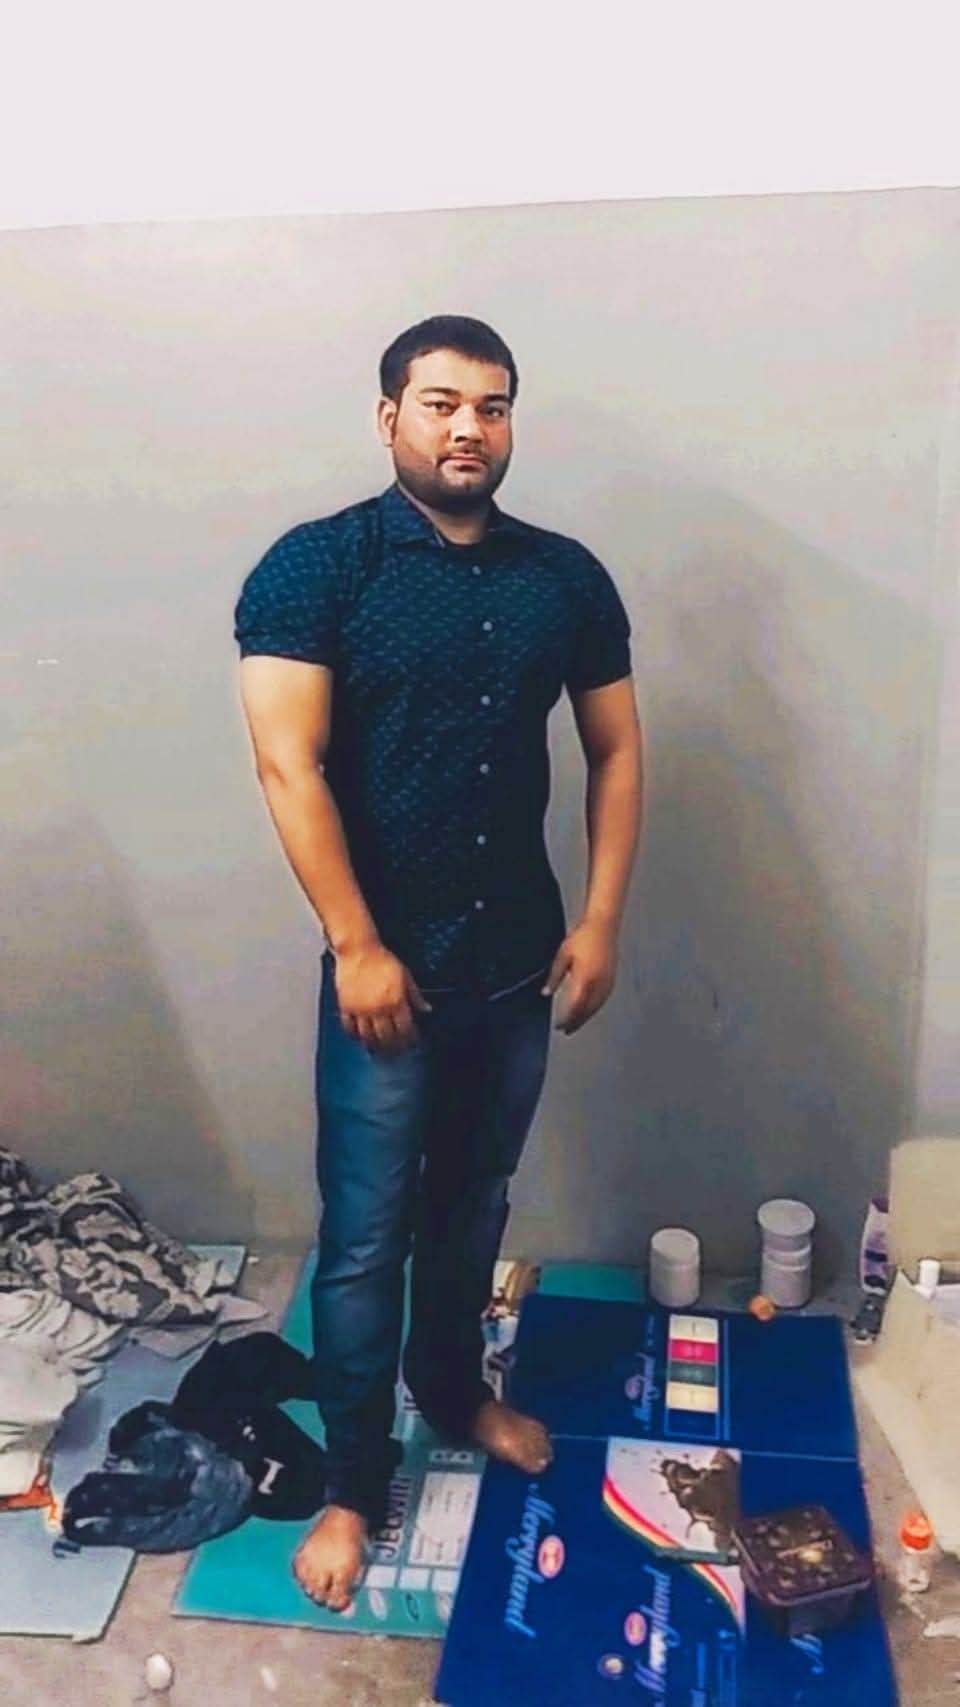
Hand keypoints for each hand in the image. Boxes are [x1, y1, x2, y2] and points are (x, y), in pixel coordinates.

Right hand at [334, 942, 431, 1053]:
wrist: (358, 950)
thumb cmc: (382, 959)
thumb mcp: (405, 976)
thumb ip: (415, 996)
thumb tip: (426, 1009)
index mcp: (396, 1001)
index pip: (405, 1030)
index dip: (409, 1040)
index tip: (411, 1044)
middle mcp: (378, 1008)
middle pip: (386, 1038)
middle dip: (393, 1049)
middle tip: (396, 1054)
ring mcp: (361, 1009)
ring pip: (367, 1037)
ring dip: (374, 1047)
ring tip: (378, 1051)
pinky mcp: (346, 1007)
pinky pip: (350, 1028)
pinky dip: (355, 1035)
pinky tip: (360, 1038)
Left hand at [541, 919, 617, 1034]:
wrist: (604, 925)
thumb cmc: (582, 937)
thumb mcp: (563, 955)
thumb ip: (555, 976)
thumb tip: (546, 993)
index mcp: (585, 978)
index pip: (575, 1006)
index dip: (567, 1019)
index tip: (559, 1026)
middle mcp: (599, 983)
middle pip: (587, 1010)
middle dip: (576, 1021)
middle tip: (566, 1030)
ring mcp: (608, 981)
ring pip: (597, 1006)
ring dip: (586, 1016)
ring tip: (576, 1023)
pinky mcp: (613, 978)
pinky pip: (603, 999)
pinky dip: (595, 1007)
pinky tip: (589, 1009)